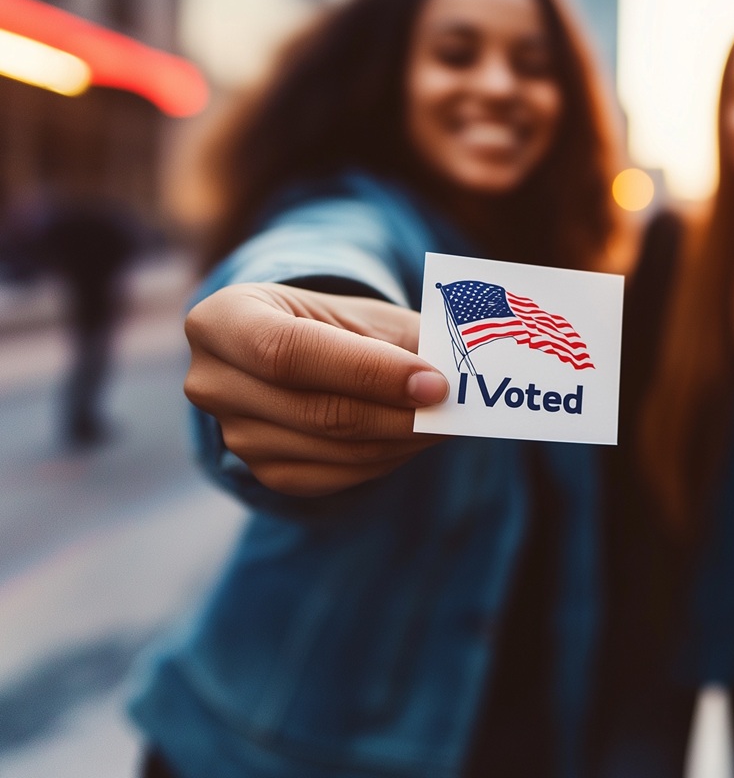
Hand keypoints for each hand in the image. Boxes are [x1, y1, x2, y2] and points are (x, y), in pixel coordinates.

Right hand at [183, 283, 448, 496]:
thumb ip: (408, 340)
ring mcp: (231, 433)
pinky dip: (385, 459)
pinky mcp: (260, 470)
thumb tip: (464, 376)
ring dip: (400, 439)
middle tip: (452, 406)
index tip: (433, 382)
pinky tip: (413, 438)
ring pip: (332, 448)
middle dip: (396, 412)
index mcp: (224, 318)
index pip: (289, 351)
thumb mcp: (365, 315)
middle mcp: (211, 379)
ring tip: (443, 420)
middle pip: (315, 409)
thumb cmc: (336, 326)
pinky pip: (334, 475)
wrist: (299, 354)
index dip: (367, 371)